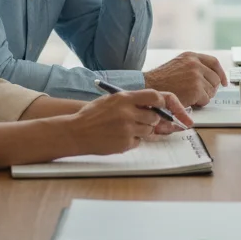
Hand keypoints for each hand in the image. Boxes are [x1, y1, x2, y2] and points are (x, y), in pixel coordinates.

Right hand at [67, 89, 192, 154]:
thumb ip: (131, 101)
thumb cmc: (92, 115)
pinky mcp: (125, 143)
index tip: (165, 106)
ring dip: (143, 130)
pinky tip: (119, 137)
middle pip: (154, 116)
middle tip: (141, 120)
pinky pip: (139, 142)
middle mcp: (128, 112)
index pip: (155, 96)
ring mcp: (127, 129)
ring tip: (126, 128)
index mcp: (124, 98)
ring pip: (149, 130)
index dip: (163, 102)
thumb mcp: (111, 100)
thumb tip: (154, 104)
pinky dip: (133, 140)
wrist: (76, 132)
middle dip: (152, 119)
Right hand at [144, 51, 228, 107]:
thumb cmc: (160, 80)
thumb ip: (193, 66)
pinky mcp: (196, 89)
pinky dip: (200, 103)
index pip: (214, 62)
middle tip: (201, 94)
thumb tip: (208, 76)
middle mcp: (195, 64)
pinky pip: (206, 99)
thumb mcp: (177, 65)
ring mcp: (196, 76)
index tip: (224, 81)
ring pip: (212, 90)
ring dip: (204, 96)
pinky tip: (189, 101)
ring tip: (191, 96)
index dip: (221, 73)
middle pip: (215, 78)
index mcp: (191, 56)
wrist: (149, 87)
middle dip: (211, 88)